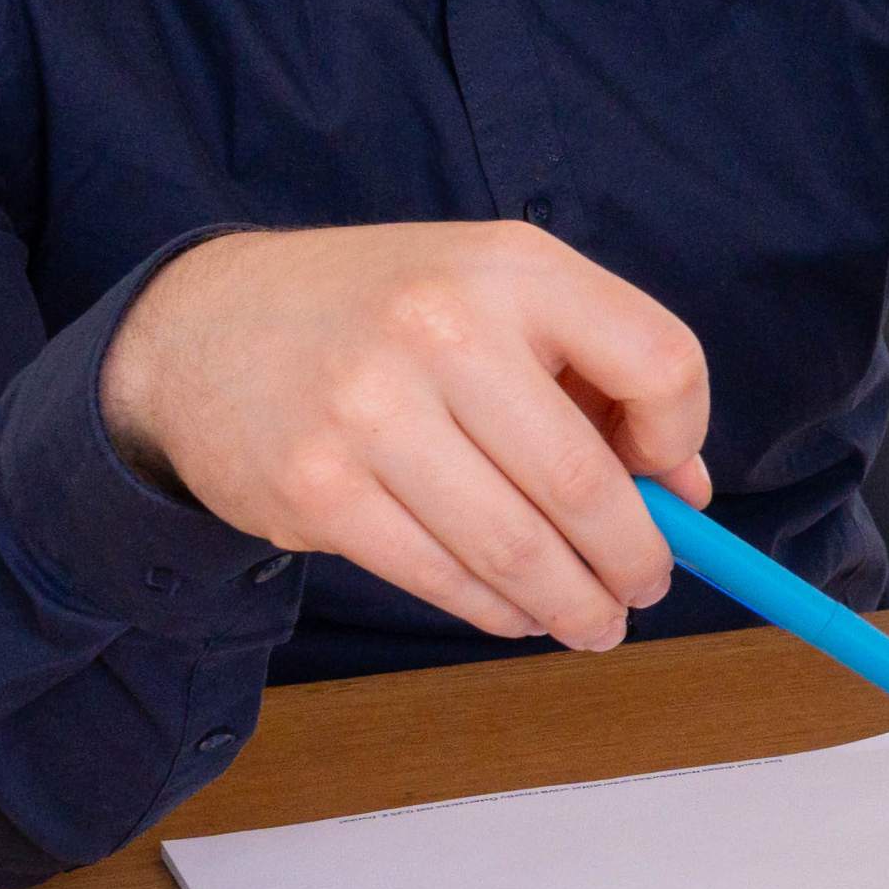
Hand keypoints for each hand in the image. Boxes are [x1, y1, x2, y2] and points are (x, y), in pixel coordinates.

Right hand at [100, 222, 710, 646]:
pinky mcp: (319, 488)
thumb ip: (592, 375)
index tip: (670, 478)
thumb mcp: (491, 294)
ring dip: (574, 605)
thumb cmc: (378, 314)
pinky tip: (518, 611)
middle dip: (635, 558)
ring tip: (593, 621)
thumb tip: (683, 492)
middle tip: (645, 589)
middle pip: (585, 482)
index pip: (657, 360)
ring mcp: (372, 411)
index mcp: (511, 266)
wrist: (204, 326)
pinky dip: (498, 611)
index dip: (684, 435)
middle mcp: (443, 326)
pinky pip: (444, 577)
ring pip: (517, 549)